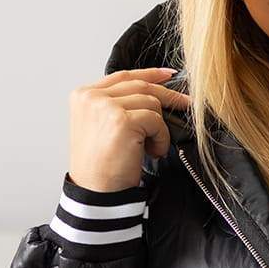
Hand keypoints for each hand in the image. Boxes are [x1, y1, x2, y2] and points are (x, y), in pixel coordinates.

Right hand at [68, 66, 191, 192]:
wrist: (96, 194)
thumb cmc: (101, 168)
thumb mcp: (102, 128)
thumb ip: (117, 106)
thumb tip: (153, 94)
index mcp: (84, 96)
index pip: (122, 76)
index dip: (149, 73)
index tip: (169, 75)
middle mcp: (91, 97)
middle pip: (139, 85)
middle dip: (167, 94)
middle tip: (185, 103)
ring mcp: (105, 106)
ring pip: (151, 102)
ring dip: (159, 127)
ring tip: (151, 147)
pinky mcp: (122, 120)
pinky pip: (156, 120)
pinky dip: (161, 138)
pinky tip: (152, 152)